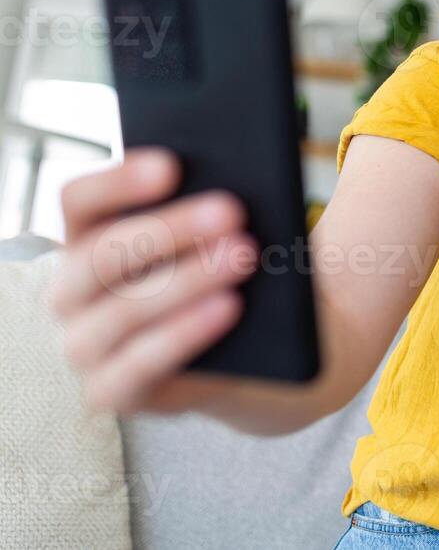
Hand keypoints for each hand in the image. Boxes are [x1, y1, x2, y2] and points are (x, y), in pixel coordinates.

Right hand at [47, 148, 257, 413]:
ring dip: (185, 280)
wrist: (252, 350)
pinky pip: (139, 366)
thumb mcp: (221, 236)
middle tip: (232, 210)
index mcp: (85, 238)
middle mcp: (69, 292)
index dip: (119, 181)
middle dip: (167, 230)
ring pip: (121, 311)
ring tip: (243, 257)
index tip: (173, 165)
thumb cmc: (226, 272)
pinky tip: (229, 307)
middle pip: (101, 254)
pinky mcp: (110, 391)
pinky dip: (185, 333)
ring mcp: (83, 347)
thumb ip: (212, 208)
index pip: (78, 200)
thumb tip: (237, 177)